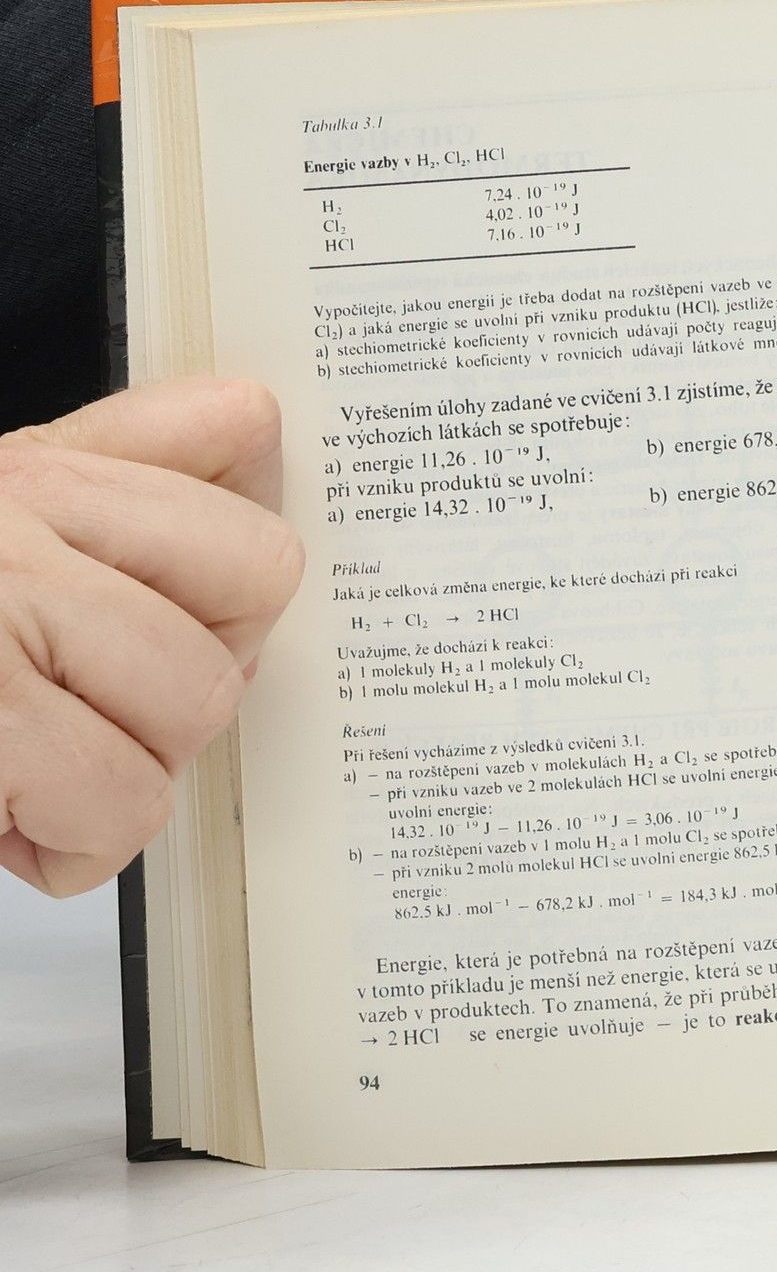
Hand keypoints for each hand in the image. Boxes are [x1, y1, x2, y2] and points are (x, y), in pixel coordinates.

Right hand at [0, 380, 303, 895]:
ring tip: (36, 764)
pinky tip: (2, 815)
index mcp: (29, 467)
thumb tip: (253, 437)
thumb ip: (126, 464)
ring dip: (129, 764)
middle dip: (194, 669)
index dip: (233, 545)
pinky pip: (116, 806)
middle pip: (257, 578)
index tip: (189, 605)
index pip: (240, 428)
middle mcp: (12, 521)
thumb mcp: (4, 521)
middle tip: (99, 704)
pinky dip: (71, 843)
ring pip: (198, 702)